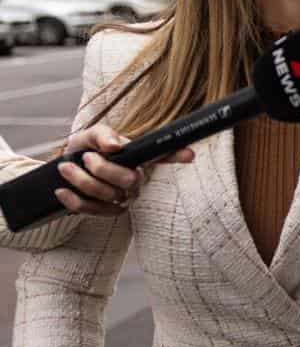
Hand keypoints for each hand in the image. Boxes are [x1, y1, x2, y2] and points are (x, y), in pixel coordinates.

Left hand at [54, 124, 195, 216]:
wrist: (62, 170)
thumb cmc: (84, 150)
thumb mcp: (90, 135)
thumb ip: (103, 134)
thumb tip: (114, 146)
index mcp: (137, 157)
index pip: (162, 155)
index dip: (177, 155)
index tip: (190, 154)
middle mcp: (136, 178)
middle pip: (130, 179)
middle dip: (103, 169)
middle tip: (87, 157)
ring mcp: (123, 197)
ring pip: (108, 194)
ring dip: (81, 180)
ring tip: (66, 167)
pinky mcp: (107, 212)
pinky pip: (93, 210)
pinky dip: (73, 200)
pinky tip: (63, 190)